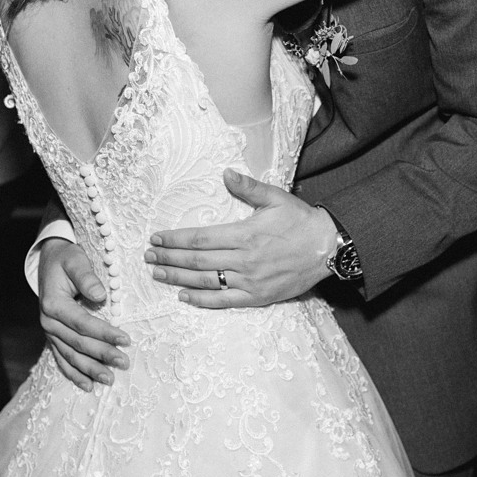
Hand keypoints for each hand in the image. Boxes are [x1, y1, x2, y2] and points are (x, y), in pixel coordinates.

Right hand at [37, 238, 129, 391]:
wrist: (49, 260)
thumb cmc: (66, 258)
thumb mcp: (76, 260)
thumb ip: (86, 277)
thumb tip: (100, 296)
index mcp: (53, 304)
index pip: (82, 323)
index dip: (104, 333)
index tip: (126, 339)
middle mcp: (48, 321)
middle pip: (78, 343)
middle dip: (102, 355)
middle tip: (124, 363)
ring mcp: (50, 332)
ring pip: (70, 356)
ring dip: (90, 370)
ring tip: (109, 380)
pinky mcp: (54, 337)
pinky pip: (62, 359)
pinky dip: (74, 373)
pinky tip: (88, 385)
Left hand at [145, 169, 335, 308]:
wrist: (328, 248)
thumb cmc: (301, 221)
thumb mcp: (276, 198)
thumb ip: (248, 188)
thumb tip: (226, 174)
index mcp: (245, 235)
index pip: (200, 238)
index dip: (175, 240)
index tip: (156, 239)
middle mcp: (244, 260)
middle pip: (196, 261)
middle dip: (169, 259)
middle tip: (148, 257)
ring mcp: (250, 282)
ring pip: (205, 282)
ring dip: (178, 279)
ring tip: (158, 274)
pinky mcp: (258, 297)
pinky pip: (224, 301)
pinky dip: (201, 300)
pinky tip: (184, 297)